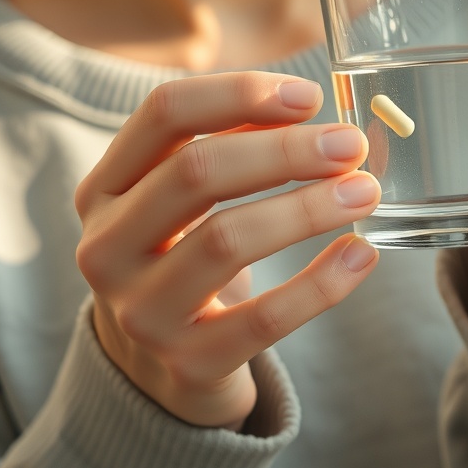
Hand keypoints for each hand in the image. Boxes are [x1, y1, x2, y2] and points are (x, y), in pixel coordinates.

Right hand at [73, 73, 381, 428]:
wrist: (156, 374)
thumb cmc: (184, 261)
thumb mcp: (183, 203)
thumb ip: (231, 146)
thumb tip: (312, 108)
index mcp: (103, 189)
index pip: (163, 113)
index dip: (239, 93)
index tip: (311, 97)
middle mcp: (106, 248)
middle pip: (196, 171)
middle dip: (286, 150)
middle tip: (351, 144)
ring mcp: (140, 312)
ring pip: (227, 240)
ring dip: (308, 208)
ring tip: (364, 191)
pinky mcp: (187, 365)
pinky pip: (266, 319)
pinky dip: (322, 283)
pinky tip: (361, 254)